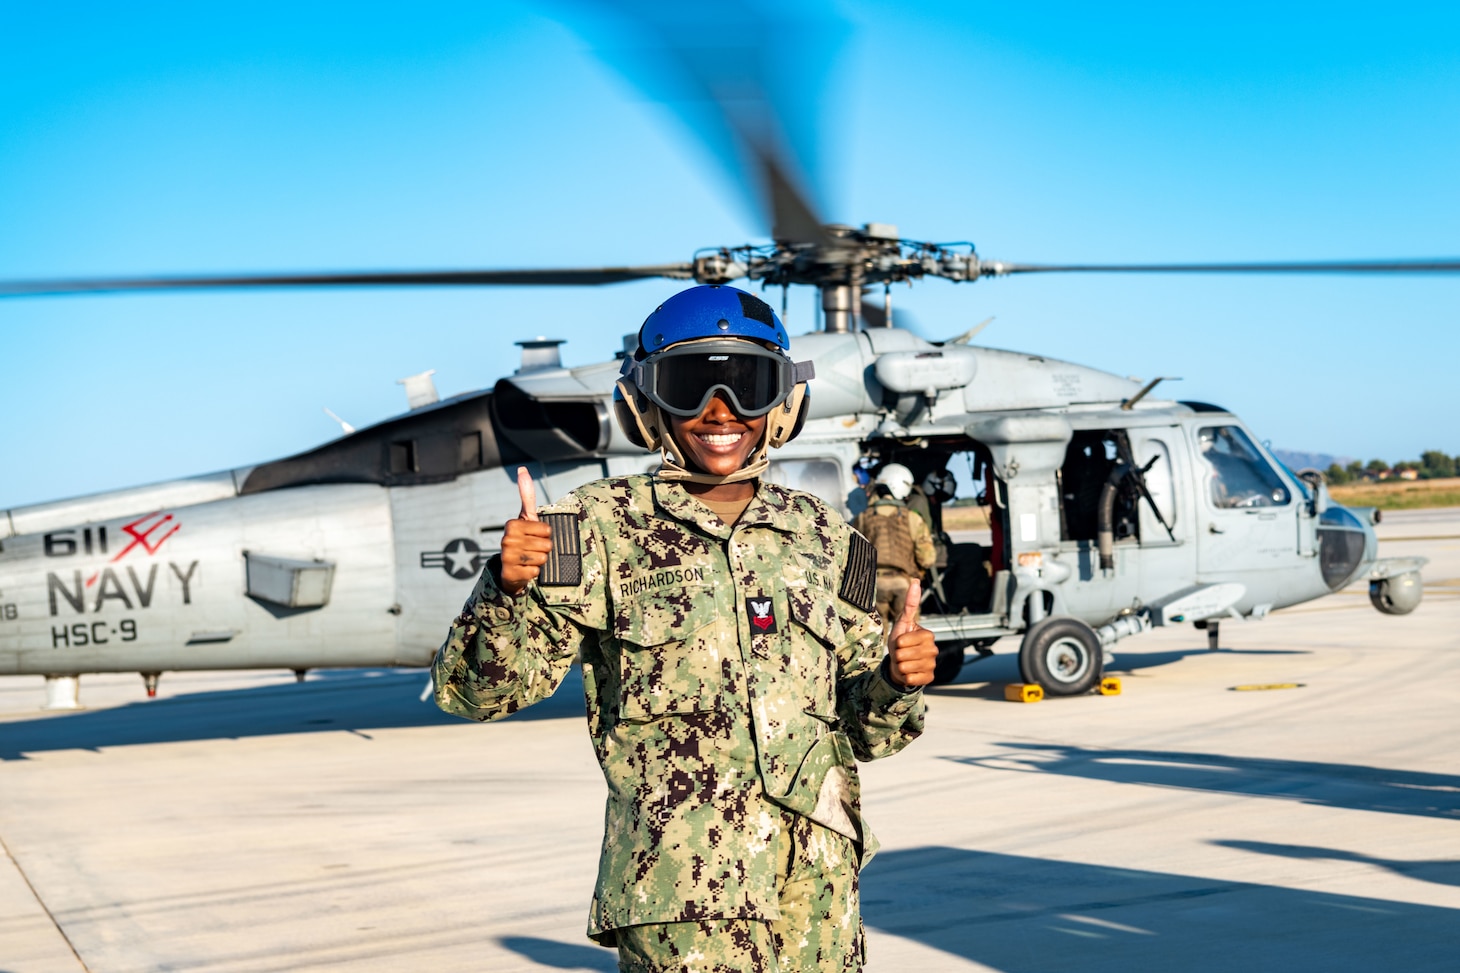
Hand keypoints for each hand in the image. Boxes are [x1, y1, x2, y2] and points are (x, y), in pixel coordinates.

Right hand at [498, 467, 553, 595]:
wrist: (511, 569)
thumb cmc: (523, 539)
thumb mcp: (526, 517)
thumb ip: (526, 494)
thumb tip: (522, 469)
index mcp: (512, 525)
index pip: (547, 530)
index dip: (545, 534)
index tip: (535, 536)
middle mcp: (506, 540)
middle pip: (546, 545)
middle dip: (544, 548)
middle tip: (533, 549)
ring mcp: (507, 558)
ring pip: (542, 558)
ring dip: (540, 560)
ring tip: (530, 559)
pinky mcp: (511, 574)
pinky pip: (536, 572)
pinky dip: (535, 572)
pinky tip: (526, 569)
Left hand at [887, 579, 936, 688]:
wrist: (901, 664)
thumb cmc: (901, 641)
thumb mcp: (902, 622)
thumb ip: (910, 603)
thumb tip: (915, 579)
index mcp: (928, 635)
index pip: (903, 641)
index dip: (897, 642)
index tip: (900, 642)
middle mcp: (934, 650)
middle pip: (903, 655)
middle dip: (897, 655)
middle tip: (901, 654)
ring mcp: (933, 665)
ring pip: (905, 668)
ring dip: (899, 666)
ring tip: (904, 663)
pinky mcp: (929, 678)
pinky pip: (910, 679)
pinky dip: (905, 677)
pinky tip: (909, 673)